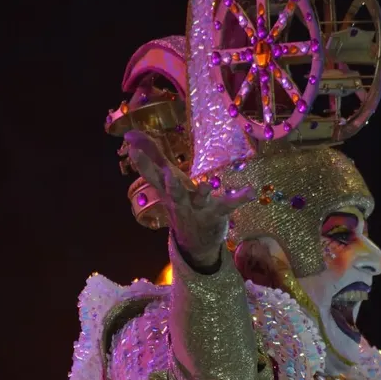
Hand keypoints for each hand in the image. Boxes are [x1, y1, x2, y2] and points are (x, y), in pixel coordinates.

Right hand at [125, 130, 254, 267]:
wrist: (193, 244)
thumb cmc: (179, 204)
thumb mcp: (164, 182)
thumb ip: (151, 157)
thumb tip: (129, 135)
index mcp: (166, 191)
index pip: (151, 175)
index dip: (142, 162)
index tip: (131, 146)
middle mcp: (180, 201)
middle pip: (172, 192)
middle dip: (170, 184)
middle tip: (168, 174)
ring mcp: (198, 210)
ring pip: (198, 201)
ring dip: (201, 193)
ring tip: (206, 184)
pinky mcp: (216, 214)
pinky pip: (228, 205)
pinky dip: (240, 198)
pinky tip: (251, 192)